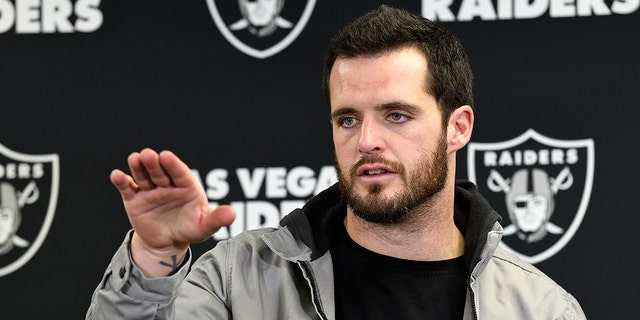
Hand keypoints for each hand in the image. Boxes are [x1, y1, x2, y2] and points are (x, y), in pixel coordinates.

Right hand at [110, 148, 235, 276]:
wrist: (167, 243)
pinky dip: (121, 181)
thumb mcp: (204, 226)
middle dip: (154, 163)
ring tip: (134, 159)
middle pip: (160, 171)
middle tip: (149, 155)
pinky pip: (128, 188)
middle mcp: (167, 184)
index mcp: (186, 186)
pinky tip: (117, 175)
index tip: (167, 156)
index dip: (173, 165)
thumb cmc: (189, 229)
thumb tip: (232, 214)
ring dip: (138, 167)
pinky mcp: (135, 199)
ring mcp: (150, 190)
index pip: (180, 172)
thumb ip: (216, 219)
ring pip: (143, 175)